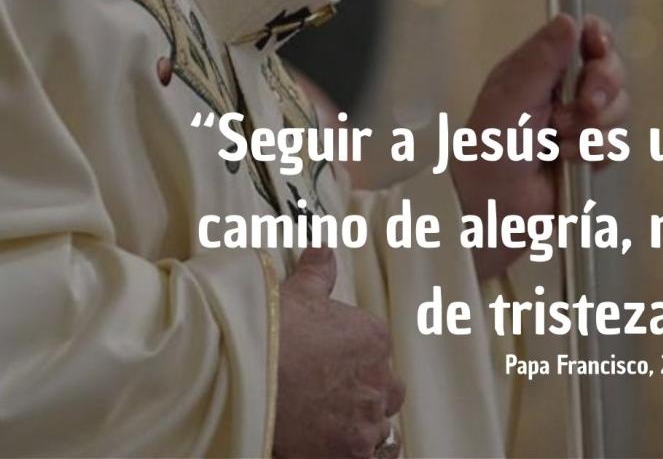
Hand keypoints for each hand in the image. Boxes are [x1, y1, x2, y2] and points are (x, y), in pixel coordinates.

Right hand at [274, 246, 404, 457]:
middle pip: (387, 390)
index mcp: (373, 337)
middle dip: (368, 391)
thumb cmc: (275, 333)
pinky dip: (354, 452)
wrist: (251, 377)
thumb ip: (318, 272)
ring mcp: (366, 420)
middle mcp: (378, 379)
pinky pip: (370, 457)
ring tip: (332, 421)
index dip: (356, 356)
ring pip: (379, 427)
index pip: (378, 349)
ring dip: (361, 424)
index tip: (334, 361)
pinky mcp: (352, 453)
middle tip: (335, 392)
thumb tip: (324, 247)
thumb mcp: (297, 294)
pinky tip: (334, 444)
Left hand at [451, 13, 628, 280]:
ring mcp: (577, 122)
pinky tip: (568, 162)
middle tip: (585, 106)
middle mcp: (560, 89)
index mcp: (537, 67)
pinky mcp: (589, 154)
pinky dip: (594, 154)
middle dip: (602, 87)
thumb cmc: (488, 153)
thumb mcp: (510, 100)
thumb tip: (568, 18)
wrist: (490, 215)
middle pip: (609, 69)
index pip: (581, 35)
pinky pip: (615, 144)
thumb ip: (541, 61)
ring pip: (617, 108)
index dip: (598, 37)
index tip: (599, 48)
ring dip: (593, 128)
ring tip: (560, 144)